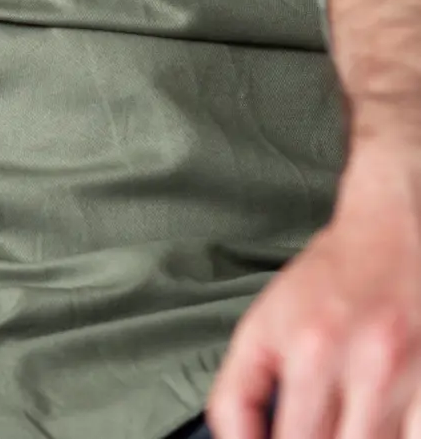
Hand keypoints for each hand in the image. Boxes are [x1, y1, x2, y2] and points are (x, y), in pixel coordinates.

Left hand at [208, 135, 420, 438]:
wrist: (396, 229)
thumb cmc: (329, 282)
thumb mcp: (266, 321)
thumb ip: (243, 388)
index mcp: (296, 342)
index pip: (265, 429)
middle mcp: (350, 358)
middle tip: (317, 429)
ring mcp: (404, 374)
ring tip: (351, 426)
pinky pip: (418, 437)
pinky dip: (402, 437)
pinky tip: (388, 424)